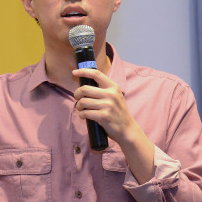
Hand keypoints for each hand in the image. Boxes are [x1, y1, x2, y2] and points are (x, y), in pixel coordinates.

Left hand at [72, 68, 154, 183]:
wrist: (127, 129)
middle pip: (84, 89)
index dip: (83, 71)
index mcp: (113, 87)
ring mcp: (108, 105)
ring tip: (82, 109)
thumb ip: (103, 90)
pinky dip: (82, 115)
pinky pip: (85, 113)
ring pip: (83, 102)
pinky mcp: (103, 116)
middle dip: (76, 94)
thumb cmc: (117, 113)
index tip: (74, 72)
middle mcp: (111, 94)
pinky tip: (84, 116)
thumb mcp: (114, 97)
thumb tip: (84, 85)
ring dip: (79, 106)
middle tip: (77, 99)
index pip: (96, 74)